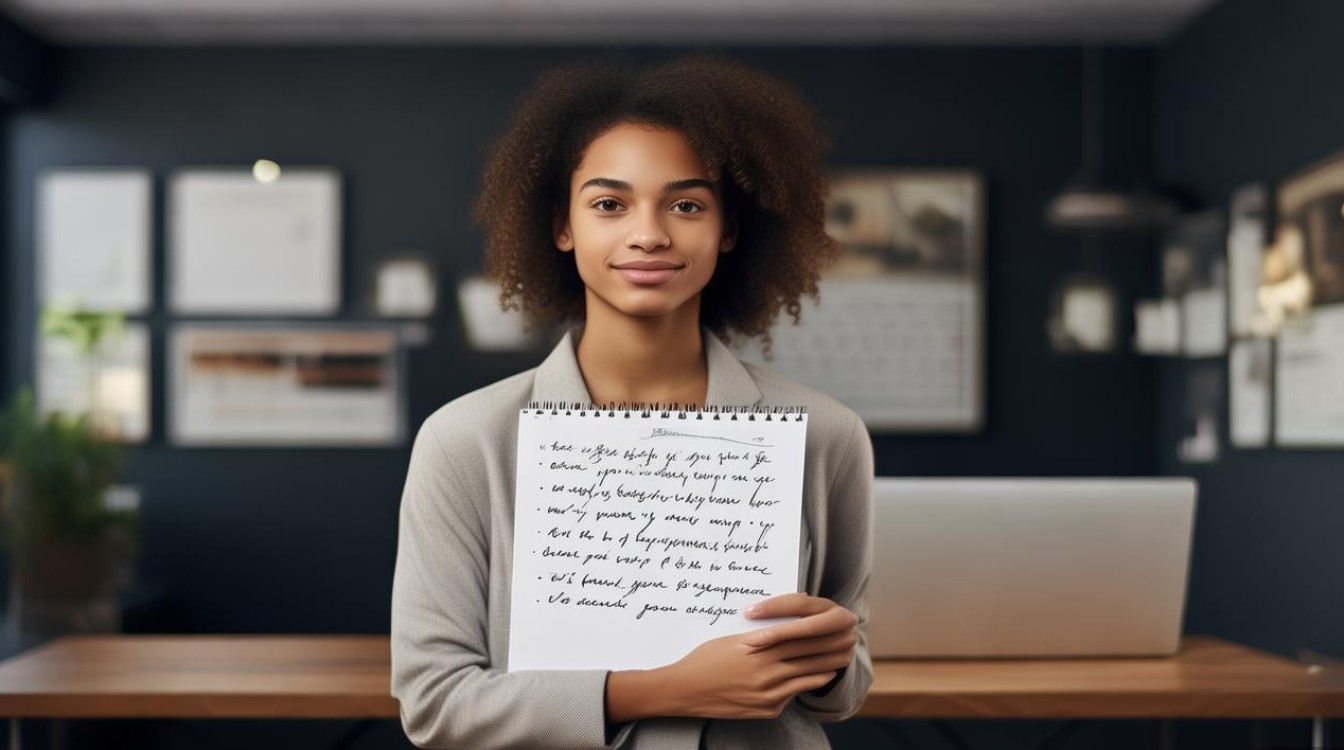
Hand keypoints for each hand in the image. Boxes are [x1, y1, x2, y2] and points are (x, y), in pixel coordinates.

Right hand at [657, 594, 857, 719]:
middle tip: (847, 643)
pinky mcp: (766, 710)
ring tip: (838, 661)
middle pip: (807, 659)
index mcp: (759, 650)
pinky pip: (791, 696)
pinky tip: (815, 679)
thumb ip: (760, 636)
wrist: (685, 690)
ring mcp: (768, 694)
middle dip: (829, 650)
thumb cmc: (704, 660)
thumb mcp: (732, 639)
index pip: (798, 638)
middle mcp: (767, 673)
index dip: (819, 633)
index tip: (835, 626)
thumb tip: (782, 629)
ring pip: (805, 679)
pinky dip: (804, 685)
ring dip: (824, 669)